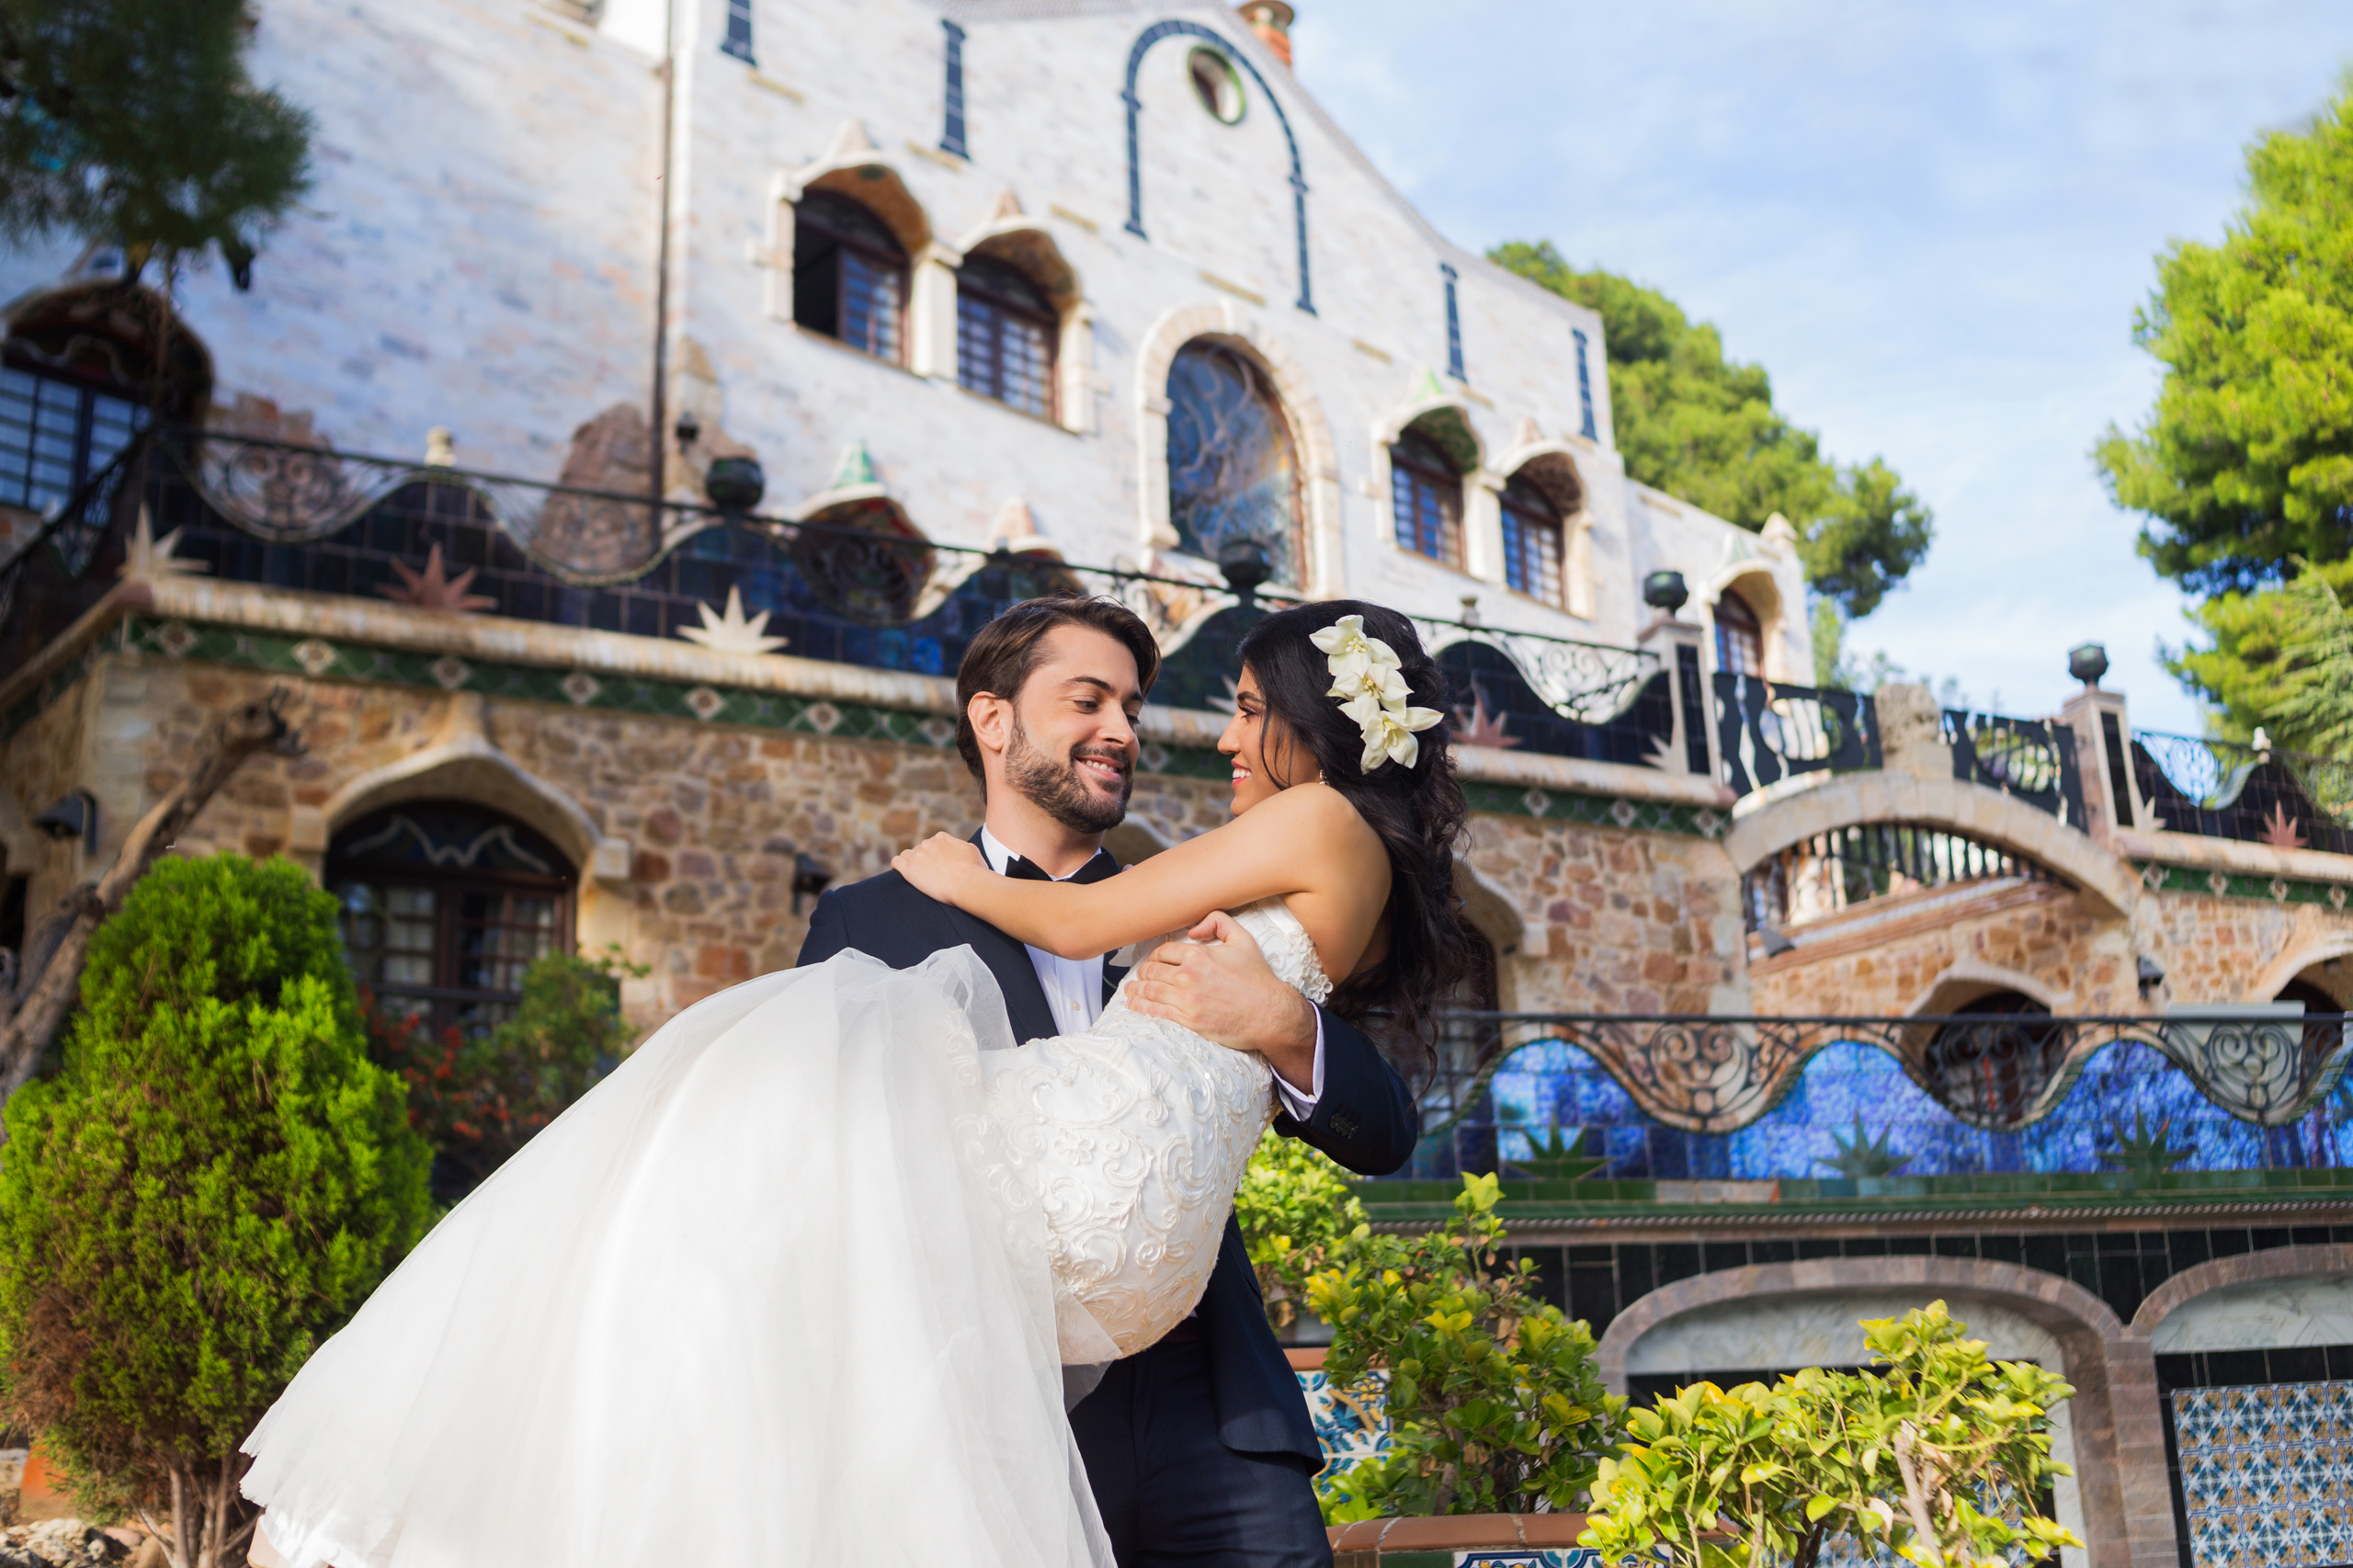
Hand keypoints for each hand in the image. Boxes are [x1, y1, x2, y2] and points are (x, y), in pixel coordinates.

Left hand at [892, 833, 987, 905]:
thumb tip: (958, 847)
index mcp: (941, 837)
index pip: (933, 842)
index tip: (940, 864)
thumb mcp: (972, 850)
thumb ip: (960, 845)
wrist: (967, 883)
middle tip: (932, 873)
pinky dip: (898, 866)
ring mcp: (917, 855)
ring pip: (907, 855)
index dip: (936, 854)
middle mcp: (928, 843)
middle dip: (924, 859)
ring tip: (917, 874)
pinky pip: (896, 862)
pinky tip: (903, 873)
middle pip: (920, 849)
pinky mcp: (909, 869)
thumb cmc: (975, 870)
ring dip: (911, 862)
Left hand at [1125, 910, 1317, 1089]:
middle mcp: (1188, 976)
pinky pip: (1158, 1011)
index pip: (1164, 952)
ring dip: (1136, 990)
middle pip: (1153, 971)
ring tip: (1130, 990)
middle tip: (1140, 976)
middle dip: (1143, 973)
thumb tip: (1194, 929)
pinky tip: (1135, 1005)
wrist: (1269, 1012)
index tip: (1154, 961)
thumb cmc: (1257, 979)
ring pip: (1151, 991)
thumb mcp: (1243, 940)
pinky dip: (1143, 1006)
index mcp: (1198, 955)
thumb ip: (1219, 922)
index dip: (1155, 956)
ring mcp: (1186, 999)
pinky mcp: (1188, 1020)